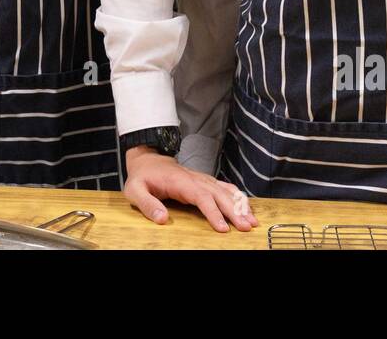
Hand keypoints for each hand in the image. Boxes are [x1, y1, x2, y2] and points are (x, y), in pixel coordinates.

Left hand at [122, 146, 257, 232]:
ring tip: (252, 220)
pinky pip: (224, 188)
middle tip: (246, 226)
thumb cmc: (142, 176)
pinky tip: (246, 206)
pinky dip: (237, 197)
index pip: (201, 196)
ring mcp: (201, 179)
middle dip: (234, 211)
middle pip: (219, 194)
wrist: (147, 159)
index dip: (213, 212)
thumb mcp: (134, 190)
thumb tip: (162, 218)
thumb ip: (147, 204)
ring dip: (240, 205)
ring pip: (225, 191)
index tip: (223, 227)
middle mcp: (195, 178)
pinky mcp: (204, 181)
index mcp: (180, 181)